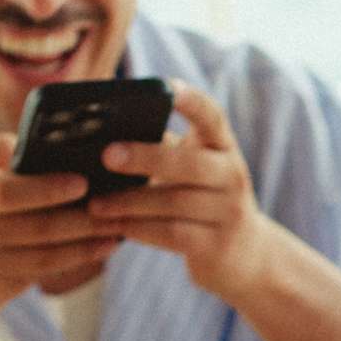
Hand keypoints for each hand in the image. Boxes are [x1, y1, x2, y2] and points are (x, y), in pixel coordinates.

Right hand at [0, 137, 116, 311]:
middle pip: (37, 229)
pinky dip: (70, 263)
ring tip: (116, 231)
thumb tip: (33, 144)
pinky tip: (94, 250)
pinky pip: (38, 277)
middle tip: (119, 208)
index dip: (46, 190)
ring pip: (45, 259)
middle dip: (84, 220)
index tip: (81, 183)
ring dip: (86, 246)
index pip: (6, 193)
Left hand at [86, 81, 272, 302]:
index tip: (168, 86)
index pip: (212, 117)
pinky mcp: (217, 247)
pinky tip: (115, 227)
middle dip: (145, 158)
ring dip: (130, 202)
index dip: (192, 101)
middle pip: (189, 164)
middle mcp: (232, 176)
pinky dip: (139, 229)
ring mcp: (228, 213)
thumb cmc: (202, 201)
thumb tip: (101, 136)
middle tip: (106, 155)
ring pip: (174, 203)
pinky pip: (172, 234)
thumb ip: (162, 149)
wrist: (245, 255)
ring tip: (95, 204)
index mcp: (223, 148)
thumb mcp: (192, 170)